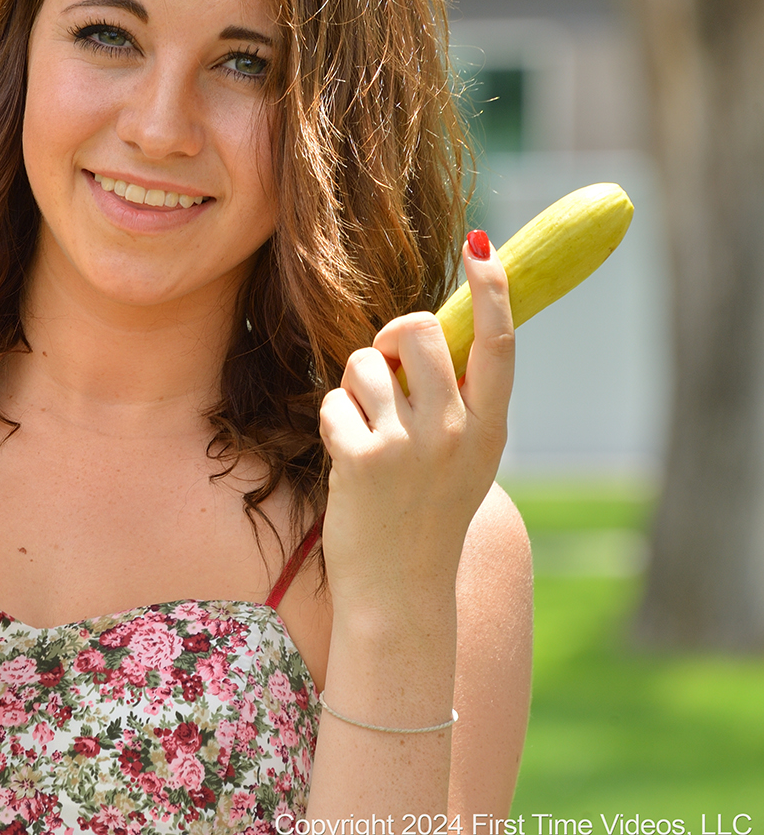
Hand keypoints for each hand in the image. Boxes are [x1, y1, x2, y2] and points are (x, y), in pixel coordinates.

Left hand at [317, 234, 513, 616]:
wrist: (400, 590)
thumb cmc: (425, 515)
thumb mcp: (464, 458)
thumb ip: (457, 401)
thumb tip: (424, 332)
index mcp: (492, 428)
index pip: (500, 342)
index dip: (492, 288)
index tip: (481, 243)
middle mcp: (458, 431)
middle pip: (422, 331)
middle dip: (392, 336)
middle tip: (386, 364)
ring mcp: (411, 445)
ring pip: (367, 363)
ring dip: (355, 385)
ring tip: (367, 429)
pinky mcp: (363, 459)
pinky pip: (335, 402)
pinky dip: (333, 421)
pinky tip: (348, 460)